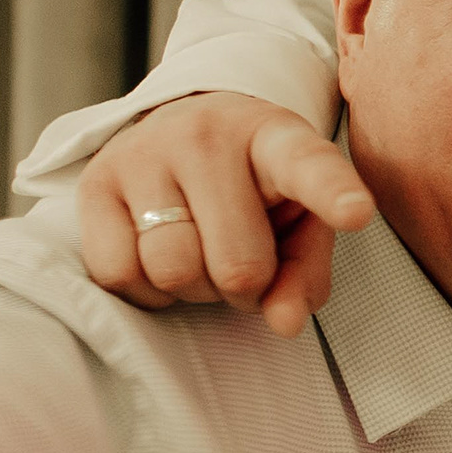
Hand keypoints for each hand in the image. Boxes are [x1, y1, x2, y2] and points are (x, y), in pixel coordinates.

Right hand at [80, 92, 375, 336]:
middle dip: (245, 288)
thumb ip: (305, 273)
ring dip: (193, 290)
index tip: (356, 214)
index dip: (332, 193)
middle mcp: (206, 135)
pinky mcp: (95, 180)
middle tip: (243, 267)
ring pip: (172, 270)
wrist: (182, 129)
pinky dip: (145, 289)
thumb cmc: (255, 190)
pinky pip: (119, 274)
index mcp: (276, 138)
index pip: (308, 165)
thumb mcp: (299, 220)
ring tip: (200, 256)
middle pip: (236, 264)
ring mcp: (145, 152)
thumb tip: (283, 323)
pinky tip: (157, 257)